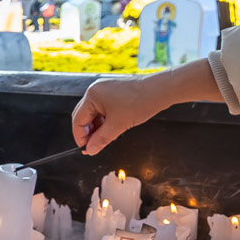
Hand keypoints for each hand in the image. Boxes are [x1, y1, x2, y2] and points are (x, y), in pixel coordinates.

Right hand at [71, 61, 224, 154]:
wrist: (161, 90)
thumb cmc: (141, 102)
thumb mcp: (118, 126)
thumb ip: (101, 139)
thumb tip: (90, 150)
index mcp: (92, 95)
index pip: (78, 120)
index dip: (80, 137)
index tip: (86, 149)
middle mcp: (95, 90)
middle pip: (83, 115)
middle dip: (87, 132)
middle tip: (93, 146)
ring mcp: (104, 89)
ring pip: (93, 113)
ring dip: (96, 127)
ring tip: (104, 138)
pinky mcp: (113, 91)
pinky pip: (102, 108)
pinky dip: (104, 120)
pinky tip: (111, 128)